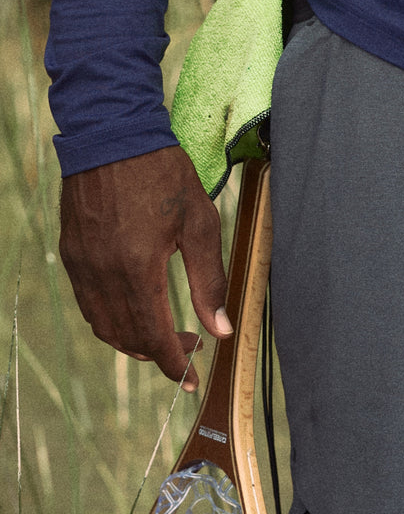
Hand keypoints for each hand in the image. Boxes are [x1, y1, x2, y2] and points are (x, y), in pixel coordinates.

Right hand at [59, 147, 230, 391]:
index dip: (173, 365)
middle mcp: (104, 273)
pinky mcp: (72, 253)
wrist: (112, 133)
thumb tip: (222, 330)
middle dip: (159, 354)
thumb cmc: (163, 174)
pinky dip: (111, 320)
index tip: (191, 380)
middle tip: (190, 347)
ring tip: (164, 337)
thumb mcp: (200, 225)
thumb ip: (210, 282)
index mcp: (138, 269)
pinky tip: (135, 311)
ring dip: (133, 341)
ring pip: (104, 326)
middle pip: (127, 338)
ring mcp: (83, 264)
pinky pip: (88, 304)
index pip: (154, 337)